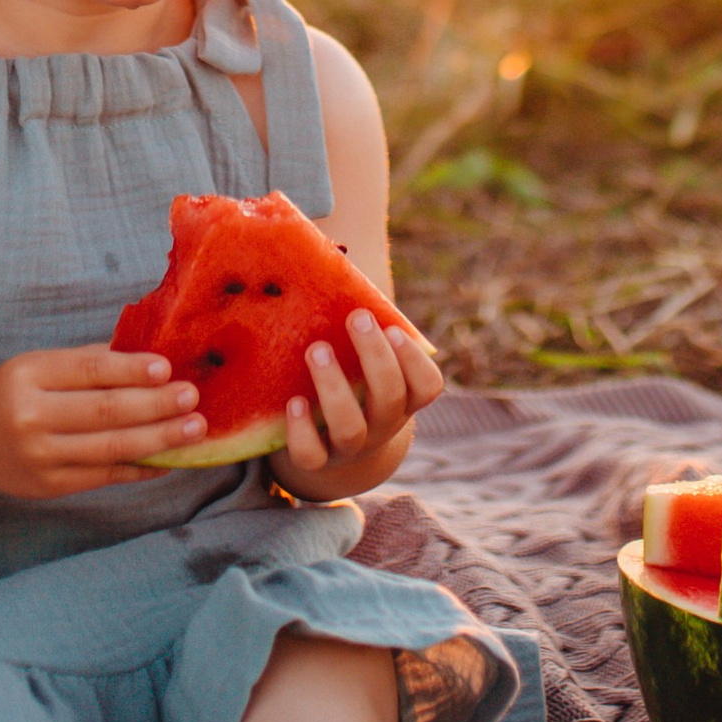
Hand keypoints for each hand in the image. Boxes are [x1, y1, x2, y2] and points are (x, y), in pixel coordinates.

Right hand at [0, 346, 205, 498]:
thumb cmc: (12, 393)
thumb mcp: (37, 365)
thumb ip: (88, 362)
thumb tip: (150, 355)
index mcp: (28, 375)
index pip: (89, 370)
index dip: (131, 369)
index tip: (167, 367)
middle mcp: (31, 417)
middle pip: (105, 411)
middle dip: (156, 405)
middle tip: (192, 397)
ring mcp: (40, 457)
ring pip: (110, 448)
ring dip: (159, 439)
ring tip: (194, 429)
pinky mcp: (51, 486)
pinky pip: (105, 476)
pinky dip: (140, 468)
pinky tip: (169, 459)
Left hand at [270, 311, 443, 500]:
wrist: (334, 448)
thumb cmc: (354, 383)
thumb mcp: (367, 361)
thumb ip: (367, 327)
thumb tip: (338, 260)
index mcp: (403, 399)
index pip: (428, 386)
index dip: (414, 360)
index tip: (393, 328)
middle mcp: (383, 425)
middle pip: (389, 397)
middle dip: (375, 356)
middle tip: (357, 318)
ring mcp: (351, 447)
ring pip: (350, 427)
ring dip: (334, 387)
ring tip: (317, 349)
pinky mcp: (318, 461)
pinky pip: (312, 455)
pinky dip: (302, 430)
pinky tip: (294, 402)